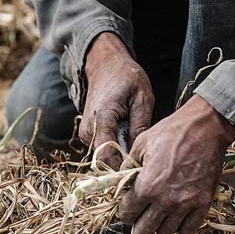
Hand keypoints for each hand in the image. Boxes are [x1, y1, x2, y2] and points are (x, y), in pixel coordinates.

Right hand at [79, 32, 154, 167]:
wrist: (105, 64)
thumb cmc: (126, 77)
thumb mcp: (143, 97)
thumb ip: (141, 125)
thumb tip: (140, 152)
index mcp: (102, 119)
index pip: (107, 157)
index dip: (124, 167)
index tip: (143, 169)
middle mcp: (89, 130)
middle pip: (106, 161)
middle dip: (126, 164)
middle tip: (147, 160)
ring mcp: (87, 133)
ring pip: (105, 157)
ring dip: (122, 157)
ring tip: (140, 148)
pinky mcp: (90, 134)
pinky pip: (104, 150)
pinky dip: (118, 150)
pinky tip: (132, 141)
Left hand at [118, 95, 234, 233]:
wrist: (206, 127)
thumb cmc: (173, 132)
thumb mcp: (141, 144)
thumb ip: (128, 166)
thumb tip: (122, 180)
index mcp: (146, 186)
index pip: (126, 215)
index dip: (124, 211)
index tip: (128, 207)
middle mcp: (165, 200)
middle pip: (144, 231)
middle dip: (138, 226)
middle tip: (140, 219)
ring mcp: (186, 204)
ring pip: (166, 233)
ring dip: (159, 227)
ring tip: (160, 217)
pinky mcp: (204, 203)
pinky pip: (190, 229)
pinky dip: (182, 228)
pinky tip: (178, 219)